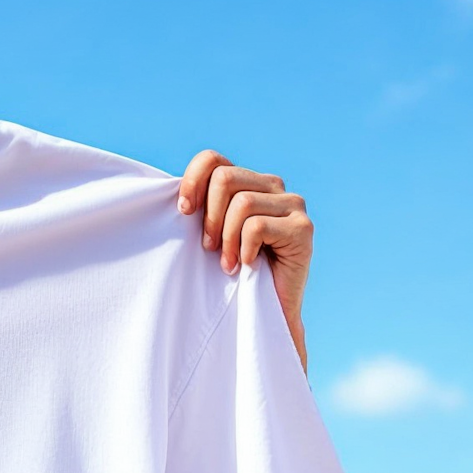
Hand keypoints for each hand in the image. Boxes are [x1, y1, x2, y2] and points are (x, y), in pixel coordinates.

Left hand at [177, 151, 311, 370]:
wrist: (264, 313)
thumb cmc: (230, 276)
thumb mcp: (208, 236)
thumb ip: (199, 210)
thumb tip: (170, 192)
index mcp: (248, 182)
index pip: (213, 159)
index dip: (192, 181)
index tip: (182, 212)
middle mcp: (273, 186)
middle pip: (225, 177)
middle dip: (209, 217)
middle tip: (208, 249)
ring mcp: (292, 204)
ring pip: (242, 203)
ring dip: (227, 239)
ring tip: (227, 264)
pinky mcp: (303, 228)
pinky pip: (257, 227)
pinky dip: (244, 250)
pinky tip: (248, 266)